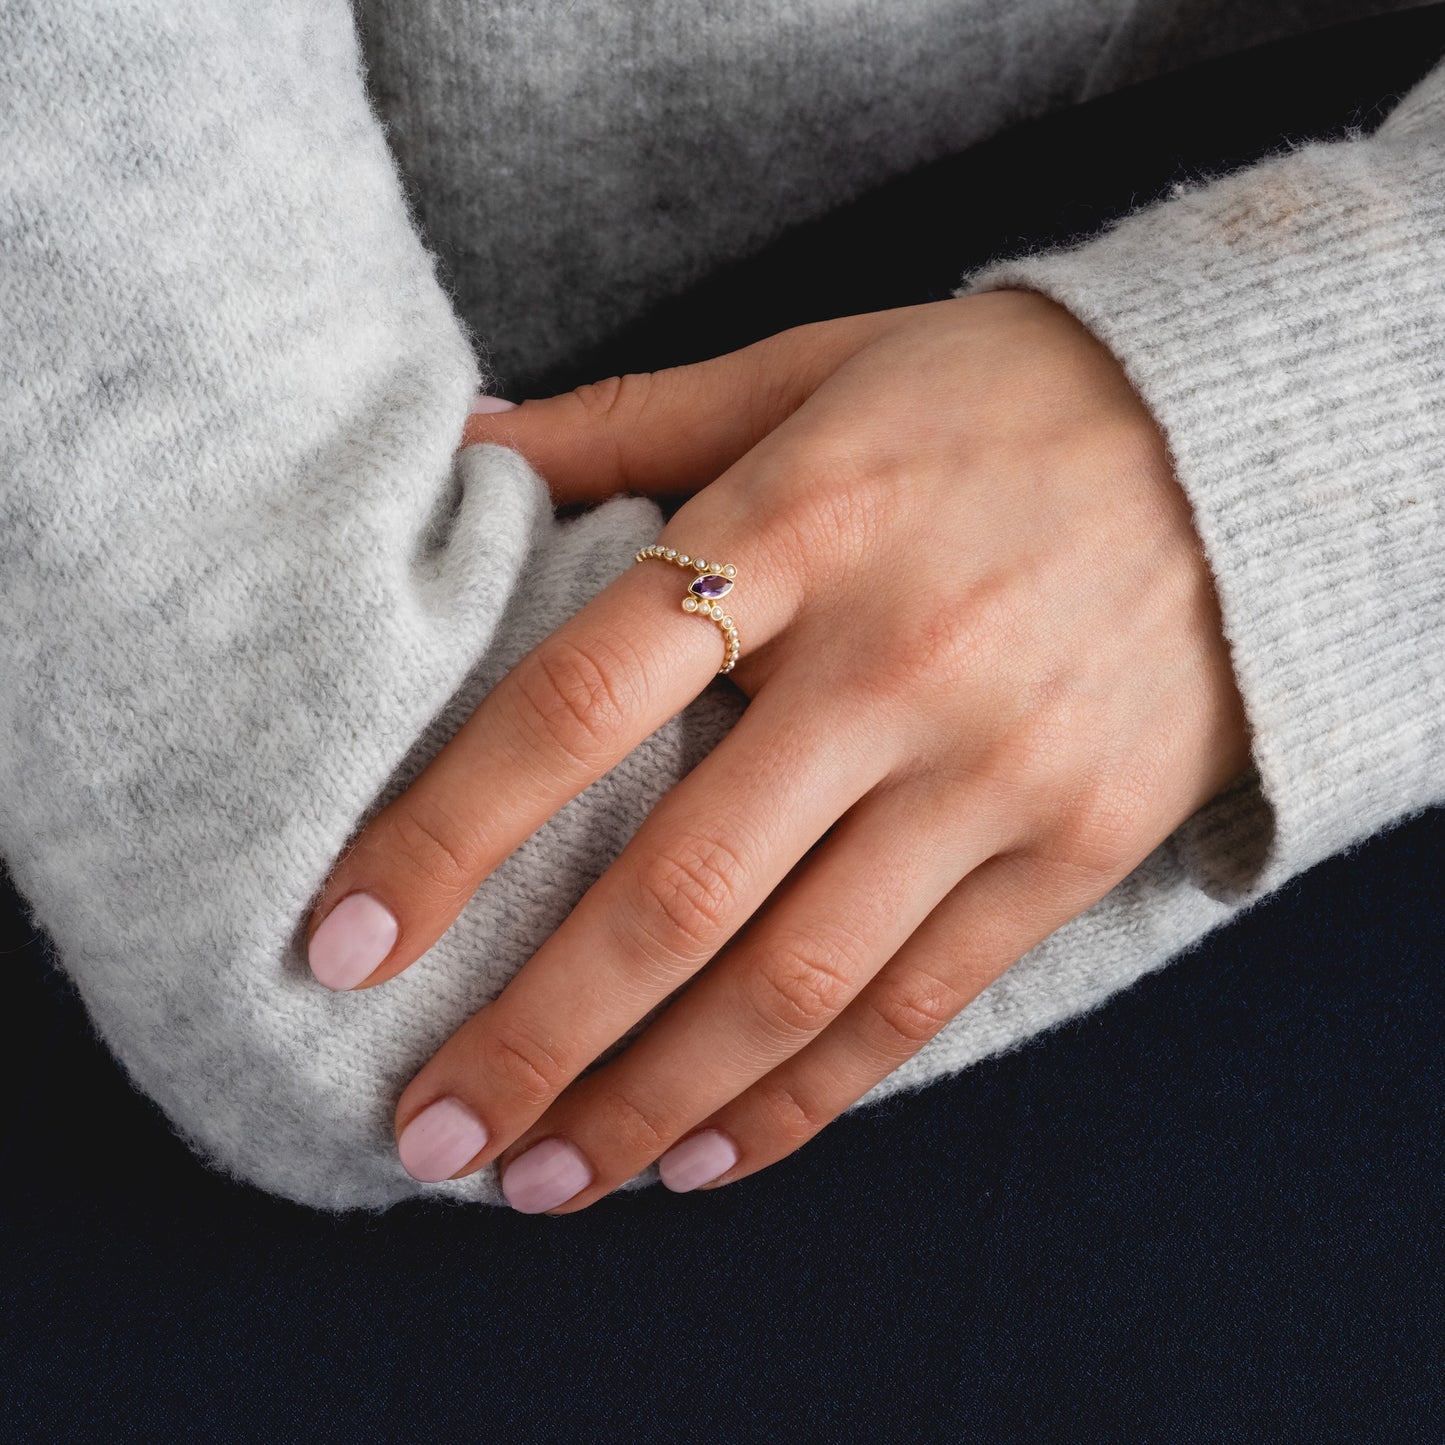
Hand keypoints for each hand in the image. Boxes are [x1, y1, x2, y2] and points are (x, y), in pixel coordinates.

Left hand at [304, 290, 1251, 1212]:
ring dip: (653, 1101)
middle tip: (429, 1128)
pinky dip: (807, 1100)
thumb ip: (634, 423)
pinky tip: (711, 1157)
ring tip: (544, 1179)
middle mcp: (890, 665)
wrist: (1238, 443)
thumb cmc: (996, 396)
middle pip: (677, 892)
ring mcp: (993, 771)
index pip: (580, 700)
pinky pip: (918, 1002)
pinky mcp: (1072, 845)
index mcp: (800, 528)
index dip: (447, 833)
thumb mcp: (814, 368)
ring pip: (794, 982)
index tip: (346, 943)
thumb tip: (469, 447)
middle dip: (535, 1034)